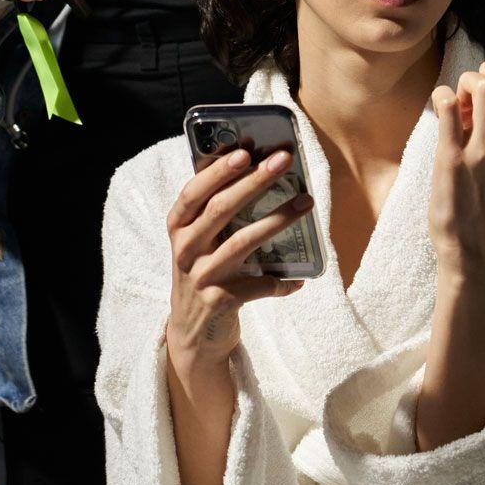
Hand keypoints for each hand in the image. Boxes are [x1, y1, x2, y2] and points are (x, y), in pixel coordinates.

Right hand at [165, 148, 311, 372]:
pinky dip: (282, 281)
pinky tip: (300, 279)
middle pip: (221, 209)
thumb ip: (214, 214)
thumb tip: (257, 173)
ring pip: (244, 241)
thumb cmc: (202, 272)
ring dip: (278, 219)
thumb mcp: (197, 243)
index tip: (244, 152)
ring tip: (305, 203)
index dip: (217, 171)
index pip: (194, 193)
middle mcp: (186, 250)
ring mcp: (202, 276)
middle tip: (282, 161)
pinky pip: (260, 285)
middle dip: (255, 181)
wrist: (192, 332)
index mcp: (179, 228)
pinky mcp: (220, 301)